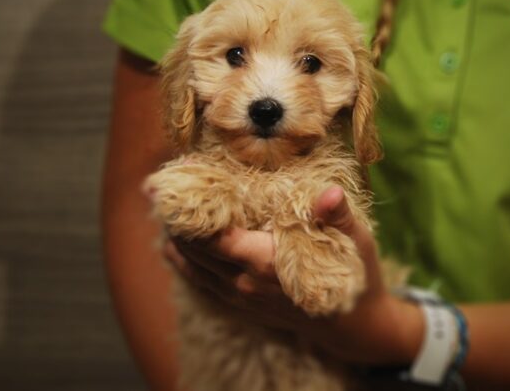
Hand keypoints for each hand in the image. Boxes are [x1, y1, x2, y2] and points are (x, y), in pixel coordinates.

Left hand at [165, 186, 422, 364]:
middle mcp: (245, 282)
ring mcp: (242, 297)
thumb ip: (338, 218)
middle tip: (153, 190)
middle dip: (173, 220)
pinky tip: (173, 251)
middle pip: (196, 250)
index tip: (175, 181)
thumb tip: (331, 193)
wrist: (352, 328)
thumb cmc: (354, 279)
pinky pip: (204, 285)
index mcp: (265, 262)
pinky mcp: (244, 305)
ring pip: (195, 268)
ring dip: (175, 240)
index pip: (214, 236)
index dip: (190, 210)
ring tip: (158, 212)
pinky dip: (185, 266)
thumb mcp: (356, 243)